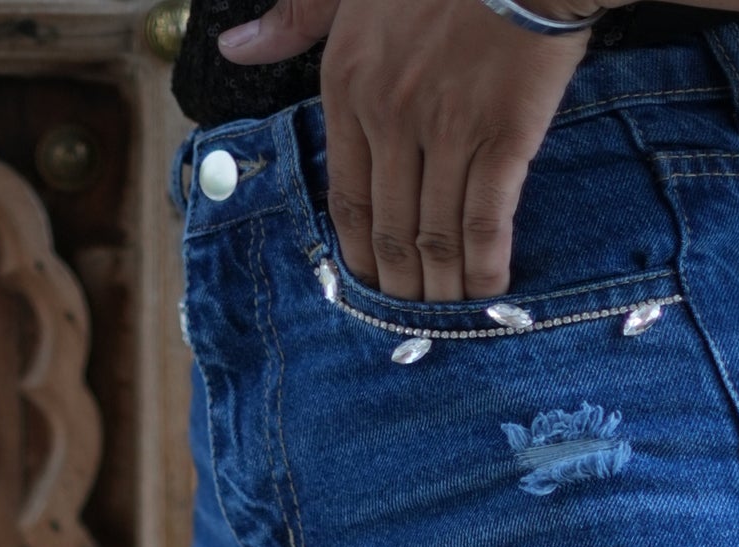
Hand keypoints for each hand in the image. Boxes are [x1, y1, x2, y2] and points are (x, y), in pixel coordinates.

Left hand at [219, 0, 597, 300]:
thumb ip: (296, 18)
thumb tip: (236, 45)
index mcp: (348, 84)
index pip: (345, 196)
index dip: (358, 255)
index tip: (370, 286)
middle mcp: (388, 116)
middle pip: (389, 228)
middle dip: (399, 286)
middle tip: (410, 324)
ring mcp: (445, 131)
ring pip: (434, 234)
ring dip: (441, 289)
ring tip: (448, 322)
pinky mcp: (501, 138)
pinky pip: (485, 220)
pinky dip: (486, 265)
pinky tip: (488, 293)